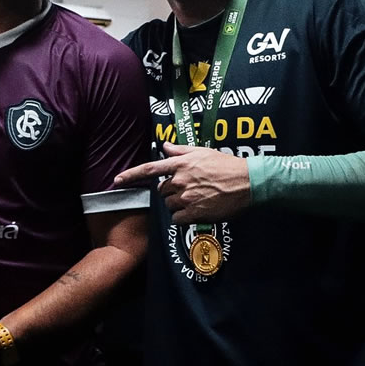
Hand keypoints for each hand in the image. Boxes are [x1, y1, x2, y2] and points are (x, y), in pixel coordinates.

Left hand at [115, 142, 250, 223]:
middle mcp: (180, 180)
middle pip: (162, 191)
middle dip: (171, 191)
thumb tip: (164, 146)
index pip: (149, 169)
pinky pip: (177, 219)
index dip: (130, 175)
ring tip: (197, 198)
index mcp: (180, 164)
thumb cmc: (227, 165)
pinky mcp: (194, 212)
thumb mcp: (202, 151)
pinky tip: (197, 210)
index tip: (116, 180)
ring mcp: (186, 197)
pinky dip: (183, 217)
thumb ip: (180, 150)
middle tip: (190, 189)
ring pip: (170, 205)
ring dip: (179, 204)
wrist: (248, 182)